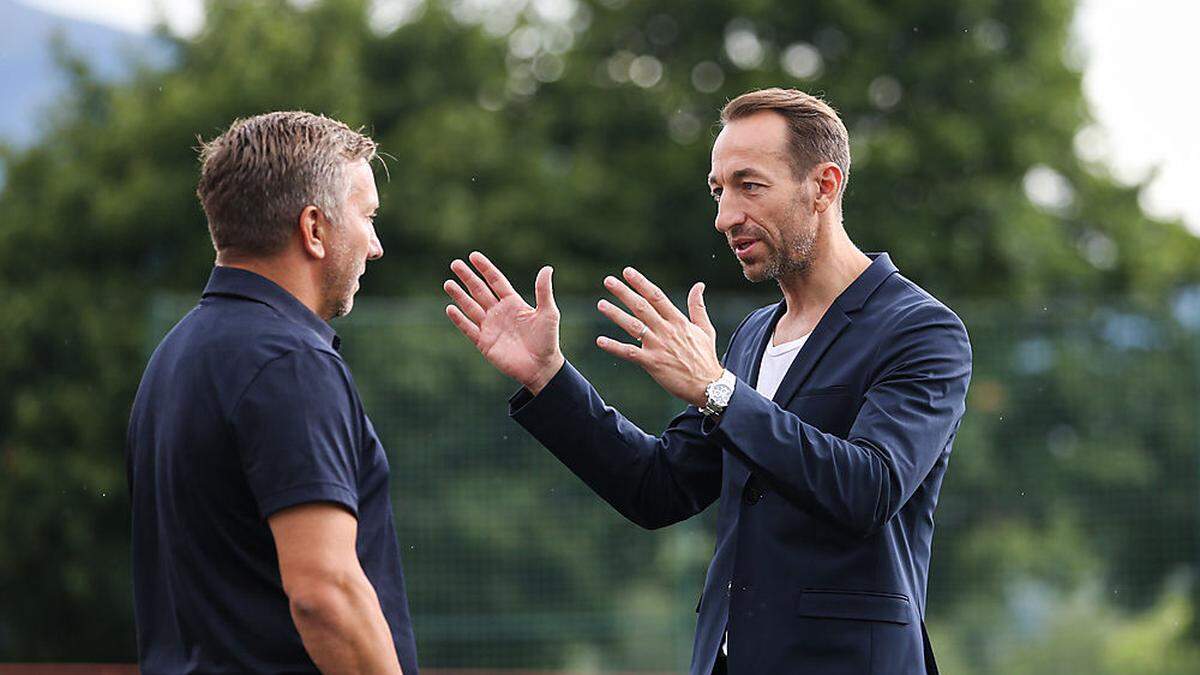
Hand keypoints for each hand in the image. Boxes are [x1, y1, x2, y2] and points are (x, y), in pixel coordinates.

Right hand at [444, 251, 563, 394]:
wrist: (541, 367)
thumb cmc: (547, 340)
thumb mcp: (548, 313)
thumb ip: (543, 291)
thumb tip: (547, 268)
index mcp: (513, 303)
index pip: (496, 281)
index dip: (485, 268)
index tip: (473, 256)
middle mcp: (499, 312)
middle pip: (479, 291)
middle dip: (467, 278)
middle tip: (455, 264)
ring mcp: (490, 327)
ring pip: (471, 307)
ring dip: (459, 295)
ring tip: (448, 283)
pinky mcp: (484, 343)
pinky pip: (469, 328)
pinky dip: (459, 319)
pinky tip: (450, 308)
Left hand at [596, 267, 723, 406]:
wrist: (708, 385)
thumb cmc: (706, 357)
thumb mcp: (705, 329)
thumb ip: (698, 306)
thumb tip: (699, 285)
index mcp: (678, 321)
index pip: (656, 297)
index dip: (641, 283)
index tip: (628, 272)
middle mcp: (666, 331)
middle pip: (641, 307)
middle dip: (624, 293)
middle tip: (608, 281)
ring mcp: (658, 346)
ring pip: (633, 326)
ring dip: (615, 314)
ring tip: (601, 304)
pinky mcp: (652, 363)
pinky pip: (629, 353)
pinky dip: (614, 347)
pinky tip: (600, 341)